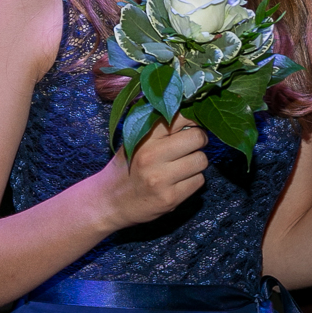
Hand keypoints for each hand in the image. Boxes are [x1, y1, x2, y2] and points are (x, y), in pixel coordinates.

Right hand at [93, 117, 207, 228]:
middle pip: (198, 137)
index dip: (191, 119)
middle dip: (199, 141)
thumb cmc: (125, 167)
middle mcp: (152, 156)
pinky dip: (193, 180)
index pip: (181, 115)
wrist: (109, 202)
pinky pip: (199, 181)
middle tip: (190, 146)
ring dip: (196, 163)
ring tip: (181, 166)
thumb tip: (191, 110)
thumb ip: (158, 126)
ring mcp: (161, 178)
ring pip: (202, 160)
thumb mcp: (133, 140)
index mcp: (143, 136)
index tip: (189, 126)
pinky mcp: (170, 198)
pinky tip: (178, 182)